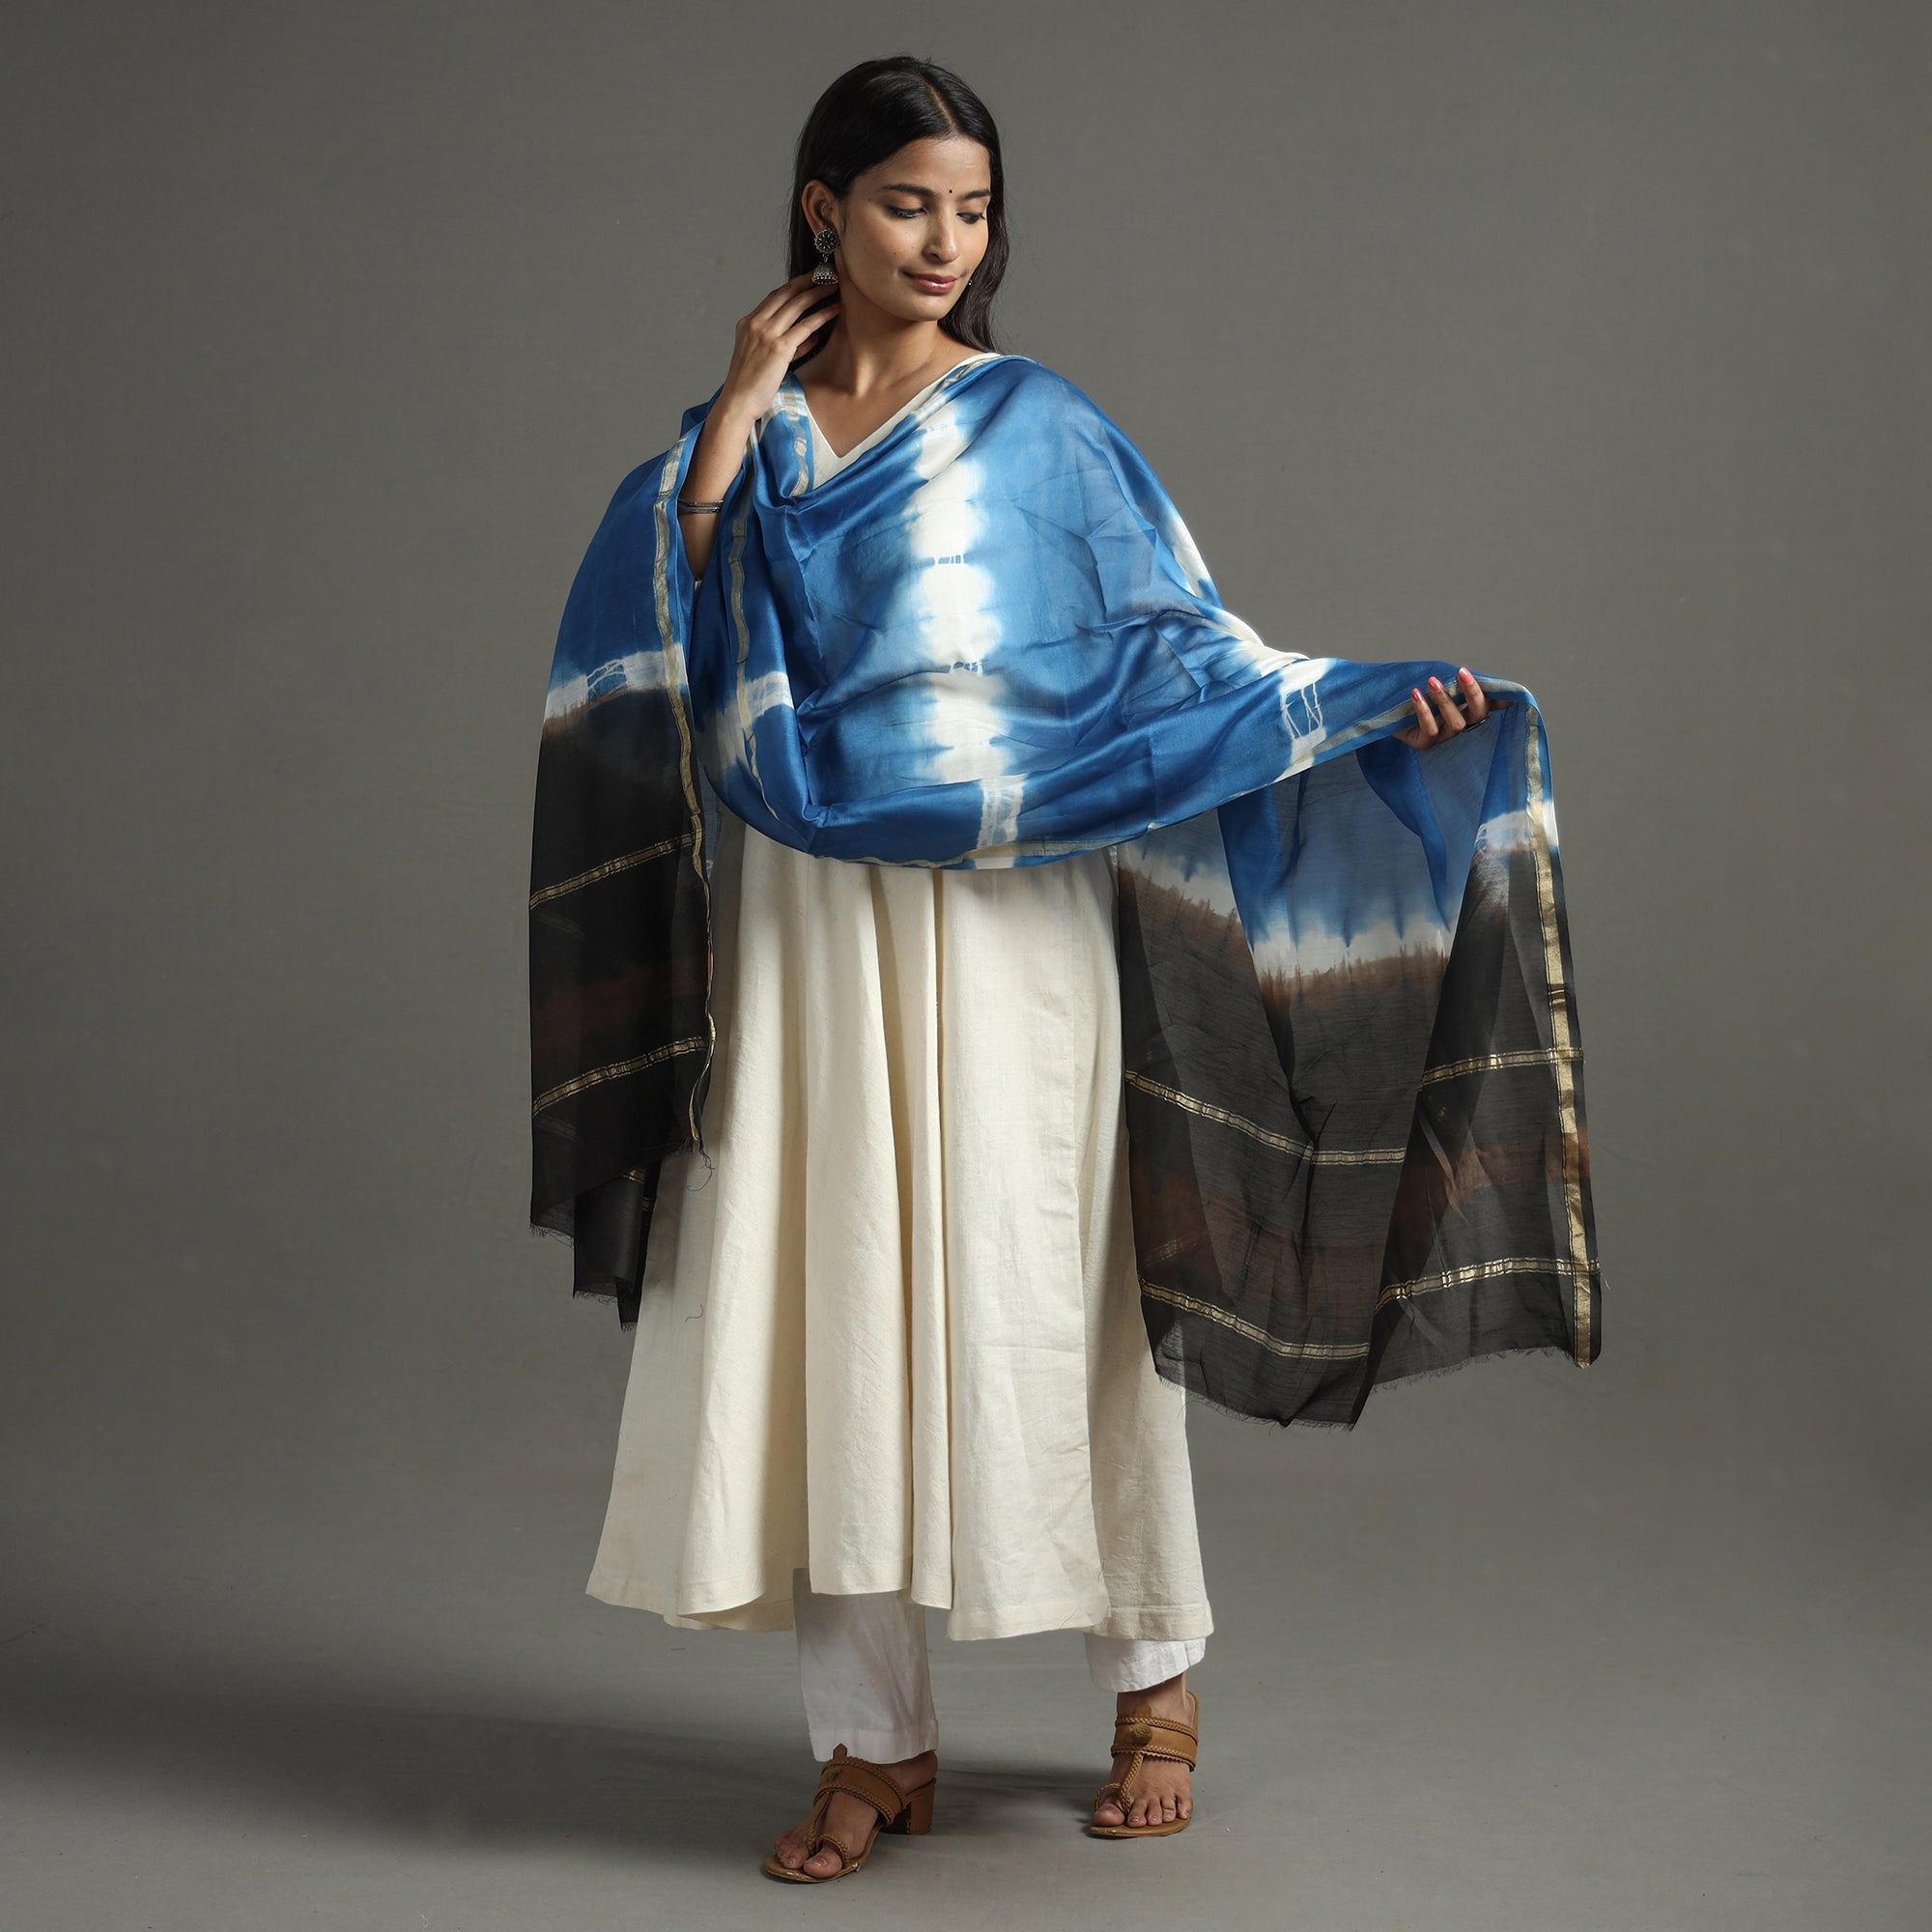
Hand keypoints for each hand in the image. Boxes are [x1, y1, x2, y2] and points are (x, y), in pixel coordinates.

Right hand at [714, 270, 841, 426]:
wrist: (739, 402)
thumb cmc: (750, 385)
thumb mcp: (764, 358)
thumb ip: (786, 344)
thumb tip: (809, 335)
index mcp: (748, 323)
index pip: (774, 297)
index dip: (794, 285)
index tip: (810, 279)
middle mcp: (756, 324)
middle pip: (786, 294)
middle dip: (808, 281)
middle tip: (826, 274)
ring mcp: (766, 334)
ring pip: (797, 305)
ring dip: (818, 293)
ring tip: (834, 287)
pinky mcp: (779, 347)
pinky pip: (805, 326)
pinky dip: (822, 316)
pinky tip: (834, 310)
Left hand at [1394, 667, 1511, 749]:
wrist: (1381, 709)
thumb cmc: (1413, 693)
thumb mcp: (1436, 683)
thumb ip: (1455, 680)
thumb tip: (1474, 673)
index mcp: (1466, 711)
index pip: (1489, 705)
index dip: (1501, 701)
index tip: (1510, 692)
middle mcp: (1459, 727)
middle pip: (1477, 715)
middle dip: (1473, 693)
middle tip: (1462, 671)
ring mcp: (1443, 738)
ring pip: (1456, 724)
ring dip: (1445, 700)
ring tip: (1431, 680)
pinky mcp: (1424, 744)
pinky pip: (1430, 730)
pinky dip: (1424, 710)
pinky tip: (1415, 693)